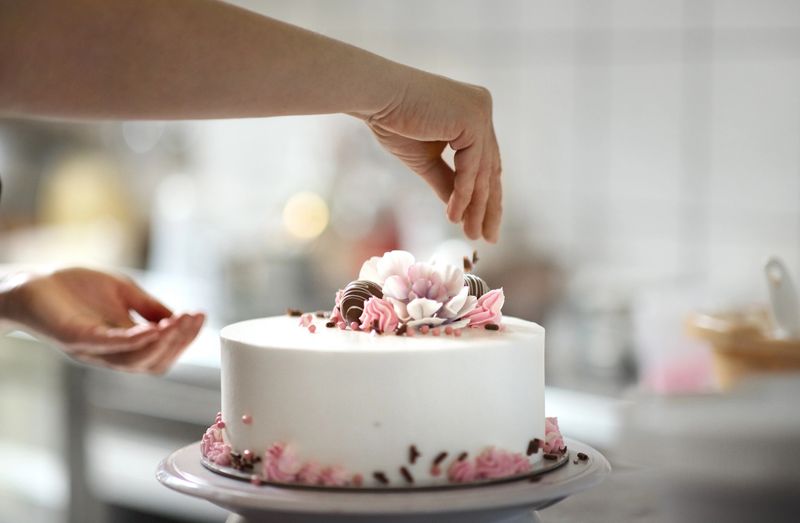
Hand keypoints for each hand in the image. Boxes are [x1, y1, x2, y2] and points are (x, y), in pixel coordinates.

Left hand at [0, 268, 203, 373]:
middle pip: (154, 362)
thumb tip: (178, 318)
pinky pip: (111, 346)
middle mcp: (110, 353)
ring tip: (181, 323)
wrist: (30, 282)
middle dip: (180, 342)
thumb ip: (148, 307)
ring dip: (164, 343)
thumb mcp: (123, 293)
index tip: (201, 316)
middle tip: (194, 319)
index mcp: (123, 344)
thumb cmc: (73, 288)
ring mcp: (93, 349)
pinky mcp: (76, 339)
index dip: (184, 338)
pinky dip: (136, 340)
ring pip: (137, 360)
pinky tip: (155, 328)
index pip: (161, 351)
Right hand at [362, 70, 501, 242]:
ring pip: (483, 171)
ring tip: (471, 234)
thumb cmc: (393, 121)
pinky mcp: (473, 119)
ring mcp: (480, 112)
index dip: (485, 195)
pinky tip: (455, 216)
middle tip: (487, 237)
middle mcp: (482, 108)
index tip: (482, 225)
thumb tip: (461, 211)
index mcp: (473, 113)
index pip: (485, 161)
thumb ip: (447, 182)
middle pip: (490, 167)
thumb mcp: (426, 160)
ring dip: (476, 207)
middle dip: (488, 206)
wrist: (375, 97)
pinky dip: (465, 194)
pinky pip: (472, 167)